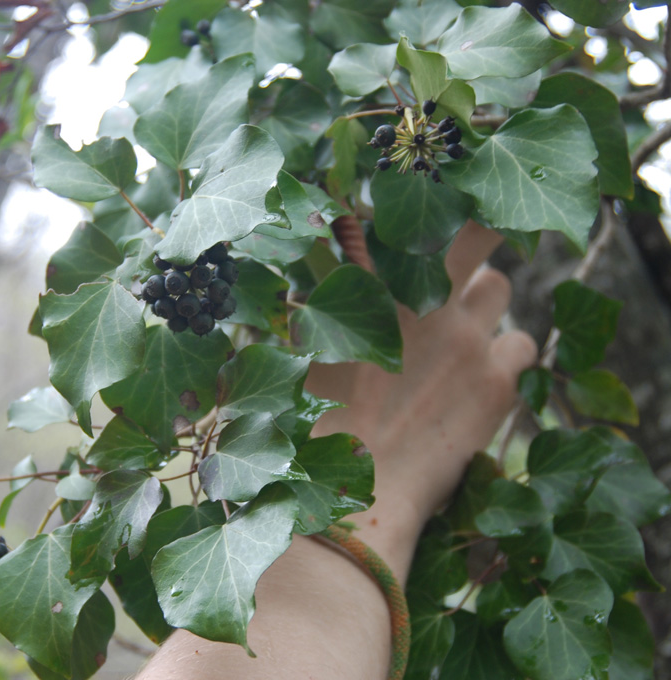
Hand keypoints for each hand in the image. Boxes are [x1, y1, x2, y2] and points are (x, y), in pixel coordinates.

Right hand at [306, 221, 537, 538]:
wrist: (363, 486)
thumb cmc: (322, 424)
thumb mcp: (310, 358)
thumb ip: (318, 315)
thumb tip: (309, 294)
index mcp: (374, 288)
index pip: (411, 223)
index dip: (427, 216)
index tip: (428, 230)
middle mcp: (426, 300)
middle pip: (477, 234)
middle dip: (476, 236)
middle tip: (464, 259)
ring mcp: (465, 337)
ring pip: (500, 287)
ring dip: (485, 301)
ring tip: (468, 328)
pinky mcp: (497, 381)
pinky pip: (524, 345)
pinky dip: (507, 356)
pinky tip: (487, 375)